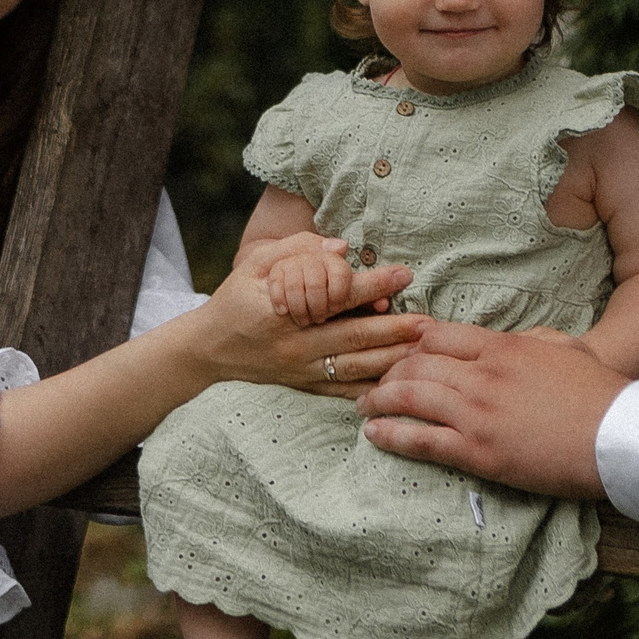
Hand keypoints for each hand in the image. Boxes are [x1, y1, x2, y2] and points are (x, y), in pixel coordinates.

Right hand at [195, 233, 421, 397]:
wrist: (208, 350)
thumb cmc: (235, 300)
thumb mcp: (255, 265)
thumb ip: (296, 250)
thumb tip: (340, 248)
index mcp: (283, 312)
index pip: (336, 296)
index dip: (372, 286)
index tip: (404, 274)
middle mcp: (295, 345)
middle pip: (354, 338)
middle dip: (395, 329)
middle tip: (429, 322)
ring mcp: (301, 371)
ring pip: (355, 368)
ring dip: (393, 359)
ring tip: (425, 350)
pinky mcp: (305, 386)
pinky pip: (345, 391)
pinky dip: (374, 387)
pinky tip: (401, 380)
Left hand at [355, 321, 625, 497]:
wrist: (619, 436)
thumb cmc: (602, 394)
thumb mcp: (566, 350)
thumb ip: (532, 342)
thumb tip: (515, 340)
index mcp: (503, 348)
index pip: (438, 336)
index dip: (413, 344)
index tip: (402, 354)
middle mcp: (482, 376)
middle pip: (416, 364)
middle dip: (388, 372)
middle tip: (375, 381)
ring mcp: (477, 414)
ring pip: (410, 397)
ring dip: (379, 400)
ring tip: (363, 405)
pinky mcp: (478, 452)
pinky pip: (421, 440)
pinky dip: (391, 434)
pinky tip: (373, 432)